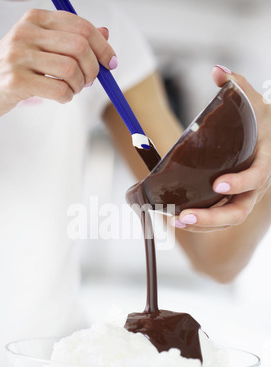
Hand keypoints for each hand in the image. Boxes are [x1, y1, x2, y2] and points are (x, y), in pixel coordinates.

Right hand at [0, 9, 116, 126]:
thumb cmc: (15, 68)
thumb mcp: (41, 46)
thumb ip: (71, 39)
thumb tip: (105, 34)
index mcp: (35, 19)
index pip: (81, 27)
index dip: (103, 47)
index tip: (111, 64)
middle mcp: (26, 33)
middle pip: (80, 47)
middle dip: (93, 69)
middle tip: (88, 82)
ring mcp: (19, 56)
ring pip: (71, 69)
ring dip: (79, 86)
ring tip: (71, 90)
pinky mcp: (17, 81)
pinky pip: (59, 90)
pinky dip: (67, 97)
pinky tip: (61, 98)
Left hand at [173, 65, 270, 232]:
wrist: (264, 143)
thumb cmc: (258, 124)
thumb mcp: (254, 103)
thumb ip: (239, 86)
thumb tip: (218, 71)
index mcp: (263, 162)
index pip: (256, 177)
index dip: (240, 183)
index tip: (219, 184)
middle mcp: (255, 187)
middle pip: (239, 211)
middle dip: (212, 217)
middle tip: (185, 215)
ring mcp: (242, 198)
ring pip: (225, 220)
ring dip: (201, 224)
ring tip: (174, 221)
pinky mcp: (230, 204)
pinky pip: (216, 219)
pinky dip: (198, 221)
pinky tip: (174, 218)